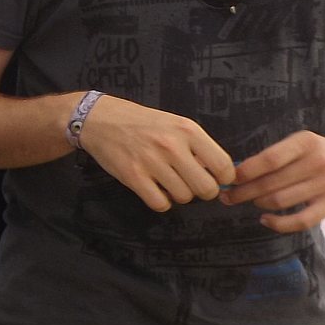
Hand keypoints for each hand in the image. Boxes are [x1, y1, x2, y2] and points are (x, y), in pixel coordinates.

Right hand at [76, 94, 234, 210]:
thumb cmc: (142, 123)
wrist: (101, 120)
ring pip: (184, 197)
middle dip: (203, 192)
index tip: (216, 179)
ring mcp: (151, 162)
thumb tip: (218, 174)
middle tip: (192, 184)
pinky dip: (161, 202)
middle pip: (206, 188)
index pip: (223, 165)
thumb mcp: (175, 124)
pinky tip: (155, 190)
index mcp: (187, 130)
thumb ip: (197, 146)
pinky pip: (160, 204)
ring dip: (179, 195)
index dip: (224, 178)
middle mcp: (171, 146)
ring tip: (169, 183)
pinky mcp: (132, 176)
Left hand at [224, 130, 324, 231]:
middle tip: (227, 196)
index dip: (245, 171)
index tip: (228, 178)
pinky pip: (301, 221)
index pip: (269, 159)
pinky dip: (278, 224)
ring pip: (281, 201)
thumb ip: (273, 156)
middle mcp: (319, 162)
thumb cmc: (315, 152)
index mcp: (306, 142)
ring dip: (257, 203)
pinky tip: (264, 219)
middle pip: (271, 183)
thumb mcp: (298, 143)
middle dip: (243, 191)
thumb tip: (235, 175)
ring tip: (245, 201)